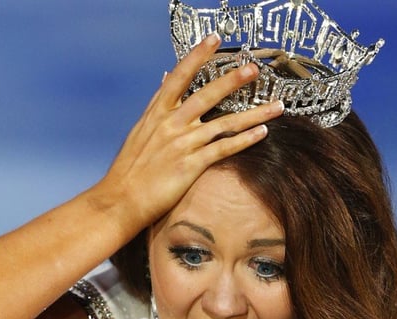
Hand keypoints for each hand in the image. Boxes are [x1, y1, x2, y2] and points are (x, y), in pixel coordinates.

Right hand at [95, 32, 283, 227]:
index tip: (214, 39)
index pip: (179, 76)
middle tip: (254, 68)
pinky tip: (262, 132)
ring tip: (277, 106)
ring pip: (223, 123)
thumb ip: (157, 106)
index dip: (197, 56)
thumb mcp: (140, 131)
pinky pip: (223, 149)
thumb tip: (164, 78)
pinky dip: (244, 140)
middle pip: (206, 95)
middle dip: (232, 80)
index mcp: (156, 113)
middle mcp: (169, 124)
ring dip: (253, 114)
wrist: (119, 200)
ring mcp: (181, 144)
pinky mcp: (189, 166)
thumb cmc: (130, 169)